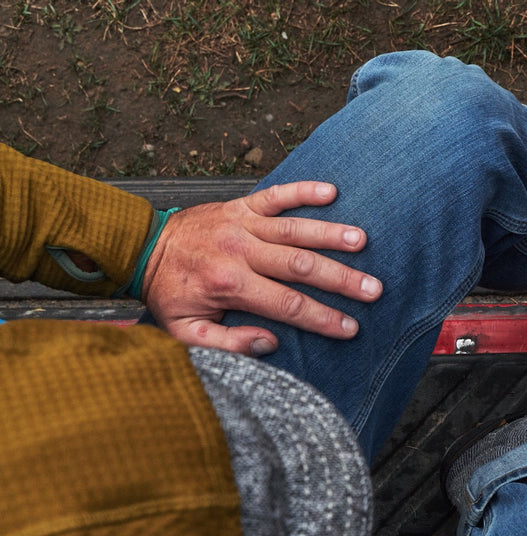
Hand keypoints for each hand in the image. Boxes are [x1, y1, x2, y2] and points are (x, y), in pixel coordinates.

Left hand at [141, 181, 382, 355]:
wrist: (142, 247)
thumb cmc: (170, 292)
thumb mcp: (187, 331)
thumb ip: (227, 343)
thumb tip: (269, 343)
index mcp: (229, 284)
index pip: (287, 304)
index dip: (322, 317)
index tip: (350, 328)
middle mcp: (239, 250)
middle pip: (300, 266)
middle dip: (341, 279)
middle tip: (373, 290)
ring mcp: (242, 224)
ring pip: (295, 229)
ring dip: (331, 235)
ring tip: (363, 243)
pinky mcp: (241, 205)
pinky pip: (276, 195)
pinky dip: (303, 191)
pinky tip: (331, 192)